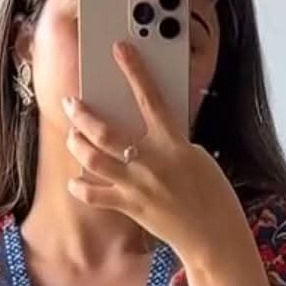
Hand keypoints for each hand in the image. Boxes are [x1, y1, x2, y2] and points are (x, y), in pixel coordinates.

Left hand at [63, 42, 249, 269]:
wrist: (213, 235)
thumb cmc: (211, 195)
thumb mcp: (196, 157)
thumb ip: (170, 141)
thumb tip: (148, 130)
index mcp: (173, 143)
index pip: (149, 97)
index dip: (134, 70)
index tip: (119, 49)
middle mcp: (151, 161)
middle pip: (104, 131)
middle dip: (82, 114)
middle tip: (72, 103)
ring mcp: (137, 185)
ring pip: (92, 159)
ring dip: (76, 144)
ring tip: (73, 136)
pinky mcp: (130, 207)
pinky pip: (94, 195)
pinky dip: (81, 186)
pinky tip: (76, 180)